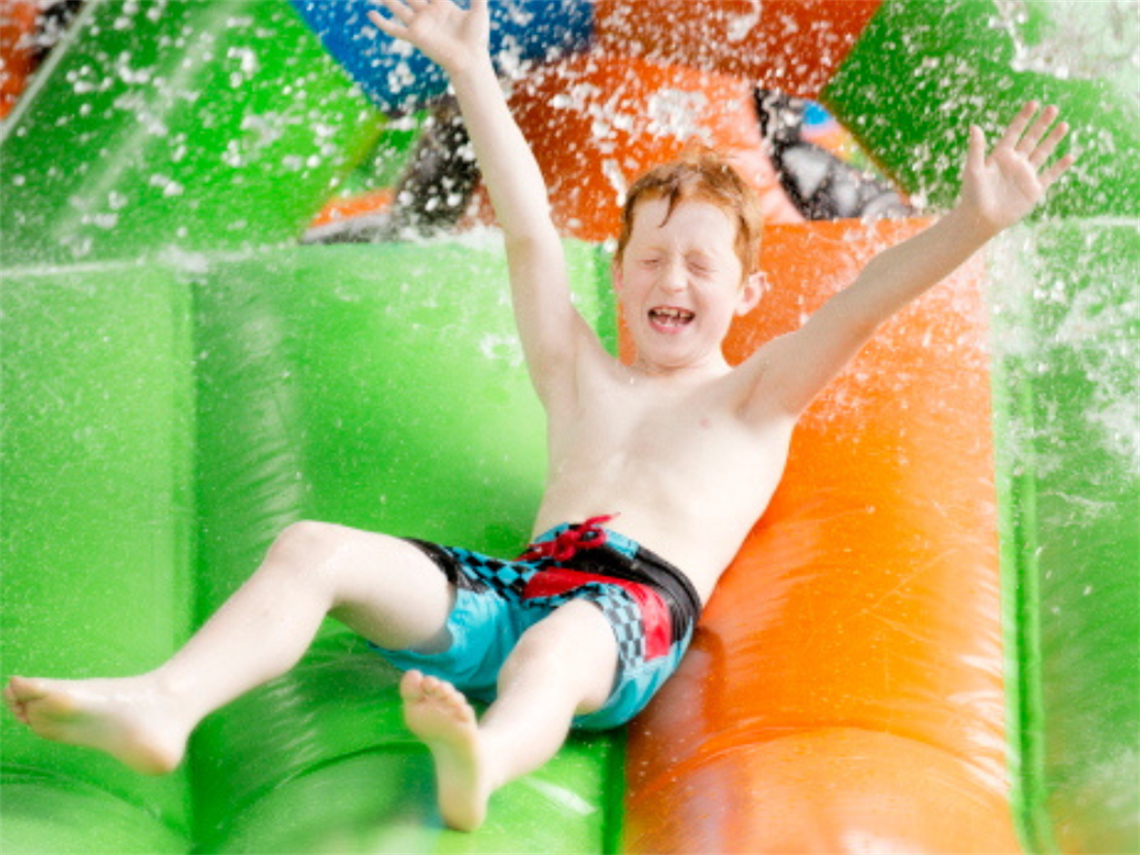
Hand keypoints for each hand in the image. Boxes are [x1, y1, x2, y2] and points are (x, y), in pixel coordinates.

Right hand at [367, 0, 489, 77]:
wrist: (470, 60)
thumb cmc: (476, 38)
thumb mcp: (479, 11)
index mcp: (442, 4)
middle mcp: (428, 12)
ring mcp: (420, 24)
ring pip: (398, 7)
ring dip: (387, 0)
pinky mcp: (415, 36)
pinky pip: (394, 29)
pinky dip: (382, 23)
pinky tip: (371, 14)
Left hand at [959, 101, 1075, 235]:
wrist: (980, 220)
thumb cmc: (972, 195)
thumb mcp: (973, 169)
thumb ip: (976, 148)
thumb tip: (974, 126)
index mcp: (1000, 156)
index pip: (1014, 132)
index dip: (1023, 118)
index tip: (1033, 103)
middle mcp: (1015, 162)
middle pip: (1031, 139)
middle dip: (1042, 124)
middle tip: (1053, 108)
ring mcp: (1025, 175)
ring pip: (1042, 153)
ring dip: (1053, 139)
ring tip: (1064, 125)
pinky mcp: (1034, 189)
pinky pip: (1050, 175)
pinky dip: (1060, 167)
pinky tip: (1070, 156)